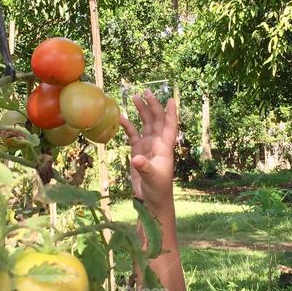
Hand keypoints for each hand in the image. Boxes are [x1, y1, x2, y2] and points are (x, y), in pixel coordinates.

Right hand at [120, 90, 177, 211]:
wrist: (151, 199)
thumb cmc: (158, 189)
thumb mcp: (152, 178)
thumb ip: (145, 168)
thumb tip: (137, 159)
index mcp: (165, 147)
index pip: (170, 126)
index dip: (171, 113)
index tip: (170, 99)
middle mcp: (157, 143)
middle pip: (156, 120)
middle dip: (153, 106)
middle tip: (146, 91)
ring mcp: (148, 146)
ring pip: (146, 124)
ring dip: (142, 111)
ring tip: (135, 97)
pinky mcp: (138, 151)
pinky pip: (133, 134)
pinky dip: (128, 126)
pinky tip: (121, 117)